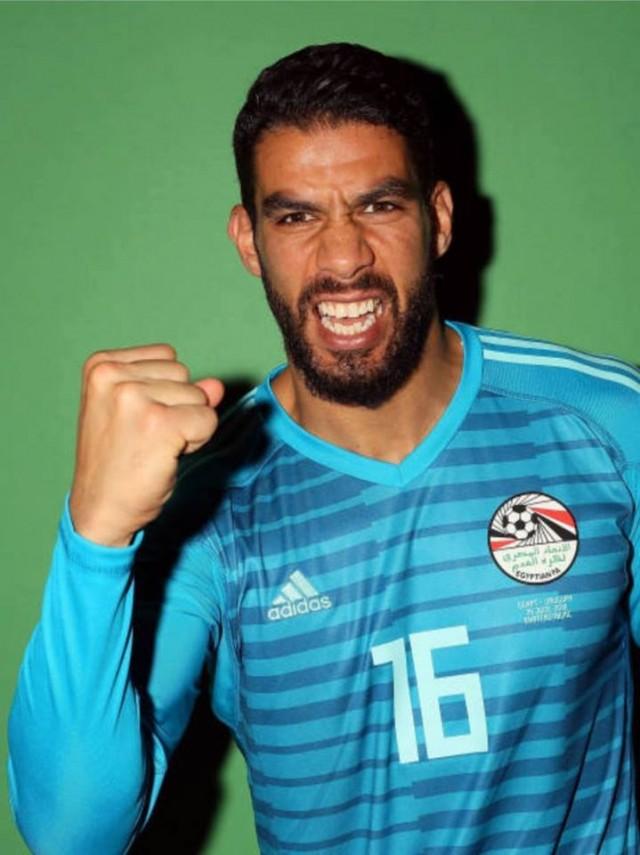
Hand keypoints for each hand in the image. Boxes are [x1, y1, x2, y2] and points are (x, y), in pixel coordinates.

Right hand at [68, 344, 223, 546]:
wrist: (100, 509)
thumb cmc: (118, 462)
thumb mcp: (141, 413)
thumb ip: (179, 391)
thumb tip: (217, 385)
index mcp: (101, 365)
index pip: (166, 357)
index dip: (164, 392)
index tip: (136, 419)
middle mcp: (112, 375)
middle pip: (184, 375)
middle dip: (177, 407)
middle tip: (145, 438)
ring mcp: (134, 397)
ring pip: (199, 397)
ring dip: (186, 425)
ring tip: (152, 446)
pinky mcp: (159, 423)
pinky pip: (207, 420)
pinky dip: (196, 441)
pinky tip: (165, 456)